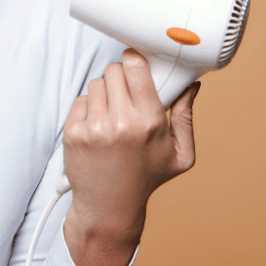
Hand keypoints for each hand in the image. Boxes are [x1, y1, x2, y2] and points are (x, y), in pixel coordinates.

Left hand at [60, 49, 199, 265]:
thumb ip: (186, 117)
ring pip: (96, 84)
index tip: (135, 60)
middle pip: (114, 70)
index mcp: (151, 123)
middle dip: (120, 78)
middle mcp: (122, 123)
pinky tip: (98, 127)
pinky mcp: (74, 132)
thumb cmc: (146, 178)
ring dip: (104, 93)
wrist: (109, 206)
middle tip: (126, 95)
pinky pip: (80, 100)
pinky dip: (88, 108)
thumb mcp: (180, 154)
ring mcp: (95, 127)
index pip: (136, 68)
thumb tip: (191, 85)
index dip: (134, 59)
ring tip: (113, 115)